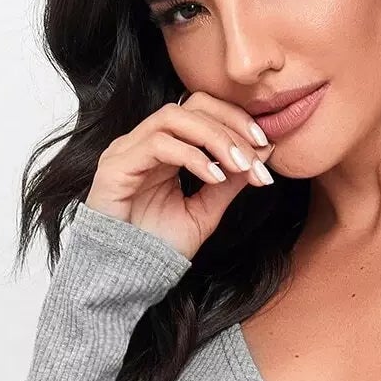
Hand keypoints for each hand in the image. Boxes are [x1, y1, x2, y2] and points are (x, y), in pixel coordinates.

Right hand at [84, 90, 275, 259]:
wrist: (127, 275)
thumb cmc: (158, 246)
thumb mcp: (204, 212)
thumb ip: (229, 184)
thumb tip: (262, 155)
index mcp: (165, 148)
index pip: (203, 111)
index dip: (236, 121)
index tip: (265, 148)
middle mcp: (145, 142)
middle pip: (192, 105)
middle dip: (230, 126)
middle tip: (255, 156)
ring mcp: (127, 150)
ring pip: (175, 117)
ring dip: (214, 137)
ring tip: (239, 165)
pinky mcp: (116, 165)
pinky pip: (158, 144)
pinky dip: (192, 156)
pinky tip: (214, 177)